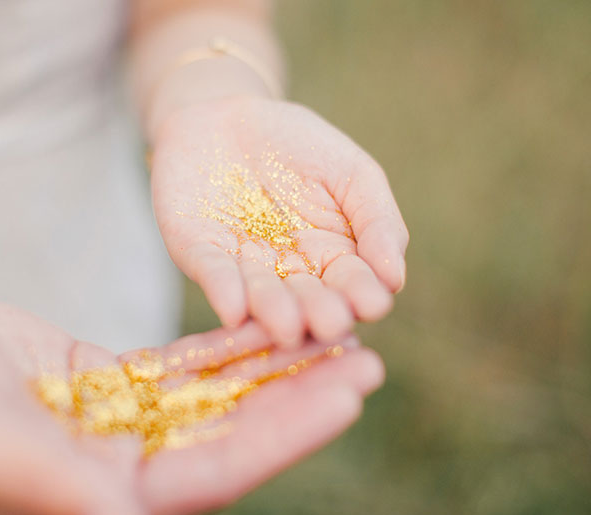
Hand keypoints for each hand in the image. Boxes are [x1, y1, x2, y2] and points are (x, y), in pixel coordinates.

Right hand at [0, 282, 383, 514]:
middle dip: (302, 397)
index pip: (221, 470)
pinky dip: (226, 345)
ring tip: (331, 330)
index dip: (290, 433)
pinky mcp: (108, 384)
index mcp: (104, 499)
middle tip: (367, 355)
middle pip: (234, 432)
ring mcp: (120, 425)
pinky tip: (266, 321)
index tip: (350, 391)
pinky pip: (182, 365)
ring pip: (216, 395)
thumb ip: (51, 489)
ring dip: (273, 365)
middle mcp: (123, 469)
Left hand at [151, 96, 408, 346]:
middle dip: (316, 312)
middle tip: (328, 323)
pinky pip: (210, 271)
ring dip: (271, 311)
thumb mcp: (351, 172)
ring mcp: (239, 265)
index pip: (350, 284)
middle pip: (304, 299)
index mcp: (330, 259)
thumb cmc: (298, 144)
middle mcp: (285, 274)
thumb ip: (377, 219)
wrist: (227, 110)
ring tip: (286, 326)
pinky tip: (233, 309)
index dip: (361, 294)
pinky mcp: (197, 250)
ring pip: (257, 294)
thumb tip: (395, 278)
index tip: (373, 303)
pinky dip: (222, 289)